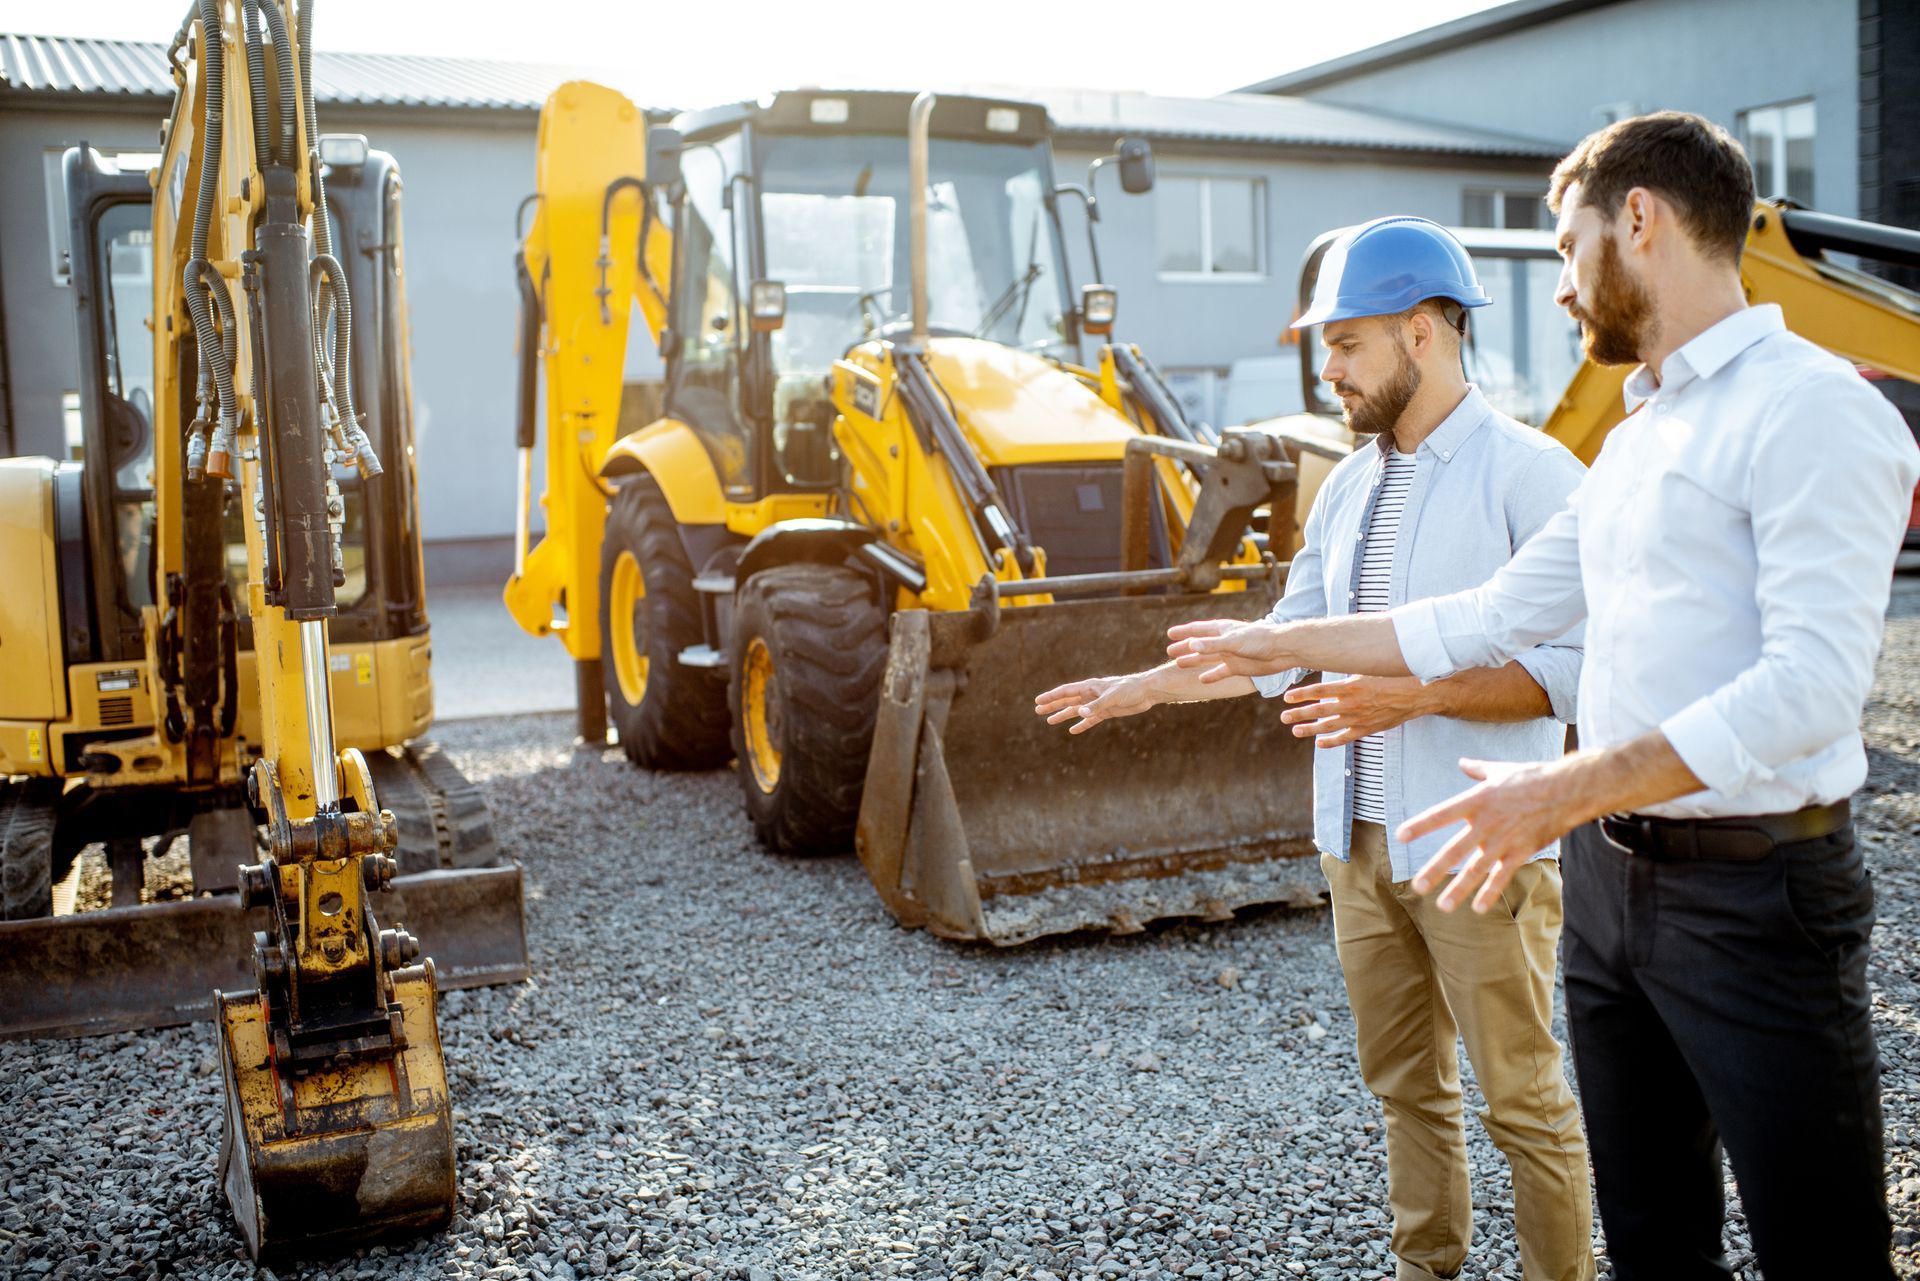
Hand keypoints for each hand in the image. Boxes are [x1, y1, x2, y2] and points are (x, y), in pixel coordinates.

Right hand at [1034, 675, 1153, 733]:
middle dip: (1052, 705)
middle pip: (1067, 701)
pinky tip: (1073, 730)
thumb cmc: (1130, 689)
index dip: (1051, 697)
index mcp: (1089, 687)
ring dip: (1063, 715)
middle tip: (1037, 710)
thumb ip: (1096, 705)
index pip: (1065, 692)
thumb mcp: (1113, 697)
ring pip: (1076, 710)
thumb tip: (1080, 713)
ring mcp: (1097, 704)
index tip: (1038, 701)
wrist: (1147, 692)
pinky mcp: (1106, 712)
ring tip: (1050, 721)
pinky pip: (1090, 720)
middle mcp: (1090, 695)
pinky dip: (1081, 724)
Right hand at [1165, 618, 1294, 681]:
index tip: (1169, 633)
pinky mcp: (1238, 667)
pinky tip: (1202, 680)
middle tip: (1169, 651)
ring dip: (1194, 661)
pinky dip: (1211, 675)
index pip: (1198, 629)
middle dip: (1185, 647)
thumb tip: (1191, 646)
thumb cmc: (1260, 640)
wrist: (1283, 650)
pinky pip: (1221, 672)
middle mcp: (1224, 642)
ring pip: (1207, 659)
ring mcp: (1231, 655)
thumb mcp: (1233, 642)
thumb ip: (1212, 645)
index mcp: (1222, 630)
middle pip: (1200, 645)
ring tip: (1179, 664)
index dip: (1184, 632)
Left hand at [1281, 675, 1432, 746]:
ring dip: (1310, 729)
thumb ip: (1349, 670)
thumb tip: (1333, 661)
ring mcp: (1359, 718)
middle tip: (1283, 716)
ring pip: (1329, 726)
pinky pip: (1346, 737)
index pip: (1319, 691)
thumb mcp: (1368, 668)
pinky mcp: (1368, 729)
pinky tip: (1320, 743)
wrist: (1418, 694)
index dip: (1301, 694)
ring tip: (1295, 730)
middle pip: (1319, 710)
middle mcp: (1351, 704)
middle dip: (1299, 713)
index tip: (1287, 698)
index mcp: (1351, 686)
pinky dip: (1332, 741)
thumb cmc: (1394, 676)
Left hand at [1400, 757, 1579, 912]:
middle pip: (1455, 850)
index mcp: (1477, 800)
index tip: (1401, 836)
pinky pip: (1502, 876)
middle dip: (1436, 870)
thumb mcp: (1500, 770)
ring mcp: (1504, 840)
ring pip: (1477, 869)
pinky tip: (1478, 908)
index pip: (1442, 814)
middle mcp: (1486, 823)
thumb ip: (1478, 770)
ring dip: (1460, 889)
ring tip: (1443, 906)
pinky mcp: (1521, 851)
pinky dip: (1491, 892)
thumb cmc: (1531, 777)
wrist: (1566, 790)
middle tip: (1418, 887)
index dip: (1421, 825)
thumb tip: (1463, 762)